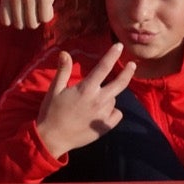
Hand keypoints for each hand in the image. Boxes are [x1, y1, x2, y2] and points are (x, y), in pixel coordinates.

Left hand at [0, 0, 70, 29]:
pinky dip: (49, 13)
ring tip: (40, 3)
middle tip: (34, 4)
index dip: (17, 19)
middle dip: (30, 19)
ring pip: (33, 23)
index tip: (22, 7)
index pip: (7, 22)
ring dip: (40, 17)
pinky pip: (45, 18)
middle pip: (22, 25)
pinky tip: (48, 1)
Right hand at [33, 44, 136, 158]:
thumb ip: (63, 71)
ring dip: (108, 96)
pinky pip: (116, 114)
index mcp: (86, 89)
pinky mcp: (105, 127)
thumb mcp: (54, 89)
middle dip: (128, 72)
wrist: (52, 138)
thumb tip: (65, 53)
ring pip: (113, 99)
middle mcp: (98, 100)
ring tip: (94, 101)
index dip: (112, 55)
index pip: (103, 67)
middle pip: (120, 83)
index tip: (119, 46)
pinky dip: (112, 111)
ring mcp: (103, 114)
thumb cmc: (51, 112)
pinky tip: (102, 113)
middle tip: (132, 65)